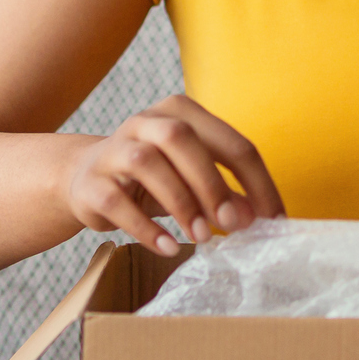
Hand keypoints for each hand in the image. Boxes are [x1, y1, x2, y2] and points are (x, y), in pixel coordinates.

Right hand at [62, 95, 284, 256]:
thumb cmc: (153, 178)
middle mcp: (145, 121)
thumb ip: (225, 192)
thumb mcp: (193, 179)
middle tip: (232, 224)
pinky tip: (168, 247)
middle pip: (182, 138)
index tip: (273, 219)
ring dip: (180, 203)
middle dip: (212, 183)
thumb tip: (255, 217)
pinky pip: (117, 202)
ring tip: (201, 237)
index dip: (256, 181)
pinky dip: (146, 228)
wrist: (85, 178)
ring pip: (148, 163)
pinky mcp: (91, 182)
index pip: (229, 141)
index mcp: (180, 112)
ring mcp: (114, 148)